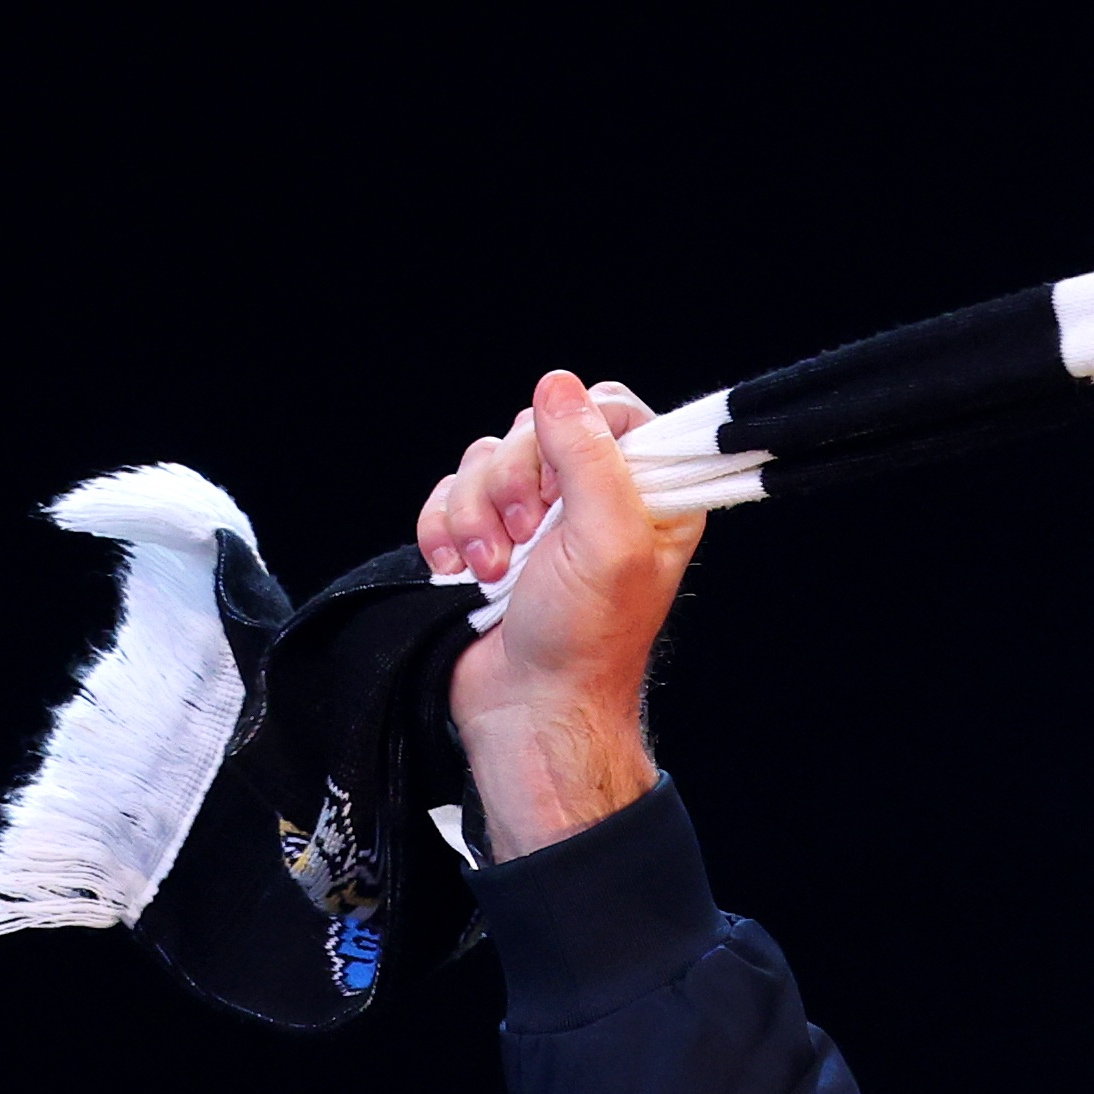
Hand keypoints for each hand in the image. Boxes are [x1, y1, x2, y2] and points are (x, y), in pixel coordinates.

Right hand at [421, 372, 706, 858]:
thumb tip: (557, 385)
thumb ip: (591, 457)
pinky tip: (455, 568)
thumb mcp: (609, 543)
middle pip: (535, 428)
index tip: (562, 486)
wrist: (528, 708)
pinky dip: (444, 527)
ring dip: (474, 512)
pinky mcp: (488, 536)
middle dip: (512, 481)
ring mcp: (538, 517)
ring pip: (484, 460)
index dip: (572, 434)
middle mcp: (596, 498)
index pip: (608, 409)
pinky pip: (449, 493)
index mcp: (649, 494)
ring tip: (491, 569)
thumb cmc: (584, 640)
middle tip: (525, 536)